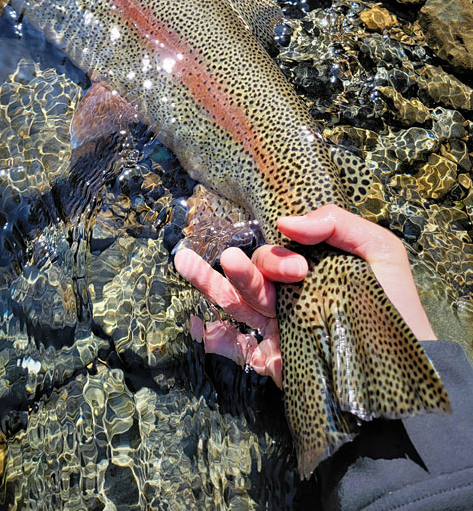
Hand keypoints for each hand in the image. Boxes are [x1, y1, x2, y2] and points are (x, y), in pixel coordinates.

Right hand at [174, 204, 435, 389]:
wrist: (409, 372)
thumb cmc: (398, 307)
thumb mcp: (379, 252)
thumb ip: (337, 224)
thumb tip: (285, 223)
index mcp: (312, 271)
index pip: (277, 252)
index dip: (275, 253)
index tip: (299, 265)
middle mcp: (293, 298)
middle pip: (254, 277)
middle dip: (246, 268)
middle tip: (244, 263)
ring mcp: (282, 330)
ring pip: (238, 304)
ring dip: (212, 283)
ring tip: (185, 261)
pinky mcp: (279, 363)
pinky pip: (240, 350)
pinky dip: (216, 341)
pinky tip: (197, 328)